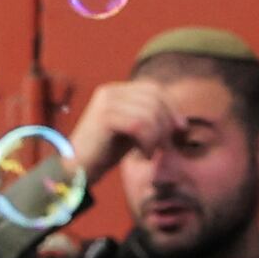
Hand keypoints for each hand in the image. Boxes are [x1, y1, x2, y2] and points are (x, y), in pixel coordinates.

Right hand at [64, 76, 175, 195]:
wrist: (77, 168)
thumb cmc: (105, 152)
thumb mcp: (132, 131)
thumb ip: (150, 120)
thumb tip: (181, 121)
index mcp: (117, 90)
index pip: (155, 89)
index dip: (172, 107)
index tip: (180, 130)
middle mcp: (111, 91)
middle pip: (155, 99)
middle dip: (167, 124)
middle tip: (165, 146)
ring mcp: (106, 102)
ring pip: (149, 113)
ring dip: (157, 137)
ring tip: (150, 153)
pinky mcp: (104, 117)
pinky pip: (140, 125)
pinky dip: (148, 142)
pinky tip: (143, 155)